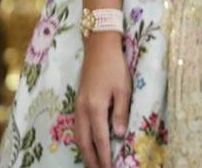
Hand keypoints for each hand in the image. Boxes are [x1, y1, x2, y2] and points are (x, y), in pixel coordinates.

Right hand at [75, 33, 129, 167]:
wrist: (99, 46)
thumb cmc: (115, 65)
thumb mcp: (123, 88)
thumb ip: (120, 112)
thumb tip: (119, 135)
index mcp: (95, 107)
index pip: (100, 139)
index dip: (105, 156)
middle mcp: (83, 110)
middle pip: (84, 142)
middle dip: (92, 159)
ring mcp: (78, 106)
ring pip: (78, 136)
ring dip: (85, 152)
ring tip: (94, 163)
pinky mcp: (78, 102)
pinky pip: (78, 127)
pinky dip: (82, 140)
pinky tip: (88, 144)